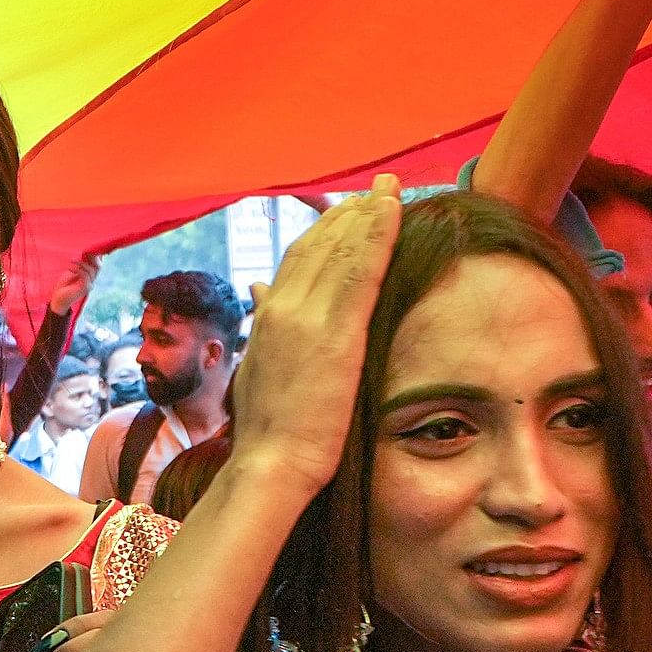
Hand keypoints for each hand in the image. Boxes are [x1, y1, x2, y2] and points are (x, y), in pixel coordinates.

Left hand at [48, 254, 99, 317]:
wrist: (58, 299)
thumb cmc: (64, 285)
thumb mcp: (72, 271)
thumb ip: (79, 264)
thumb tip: (84, 252)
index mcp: (89, 275)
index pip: (98, 264)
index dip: (97, 255)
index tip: (90, 247)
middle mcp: (92, 280)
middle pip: (99, 266)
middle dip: (92, 257)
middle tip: (83, 252)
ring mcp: (90, 284)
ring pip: (93, 270)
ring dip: (82, 263)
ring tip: (72, 261)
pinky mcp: (85, 288)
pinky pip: (86, 275)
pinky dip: (78, 269)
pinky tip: (70, 267)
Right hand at [228, 175, 402, 493]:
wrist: (270, 462)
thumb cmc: (270, 430)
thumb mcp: (258, 368)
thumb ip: (265, 326)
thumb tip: (259, 291)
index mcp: (267, 317)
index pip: (297, 258)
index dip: (325, 230)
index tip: (351, 210)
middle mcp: (281, 307)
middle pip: (318, 245)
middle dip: (350, 213)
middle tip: (379, 188)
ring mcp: (306, 318)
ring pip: (339, 250)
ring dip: (367, 214)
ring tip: (391, 190)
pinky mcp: (336, 334)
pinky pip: (358, 271)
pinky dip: (375, 235)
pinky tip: (392, 211)